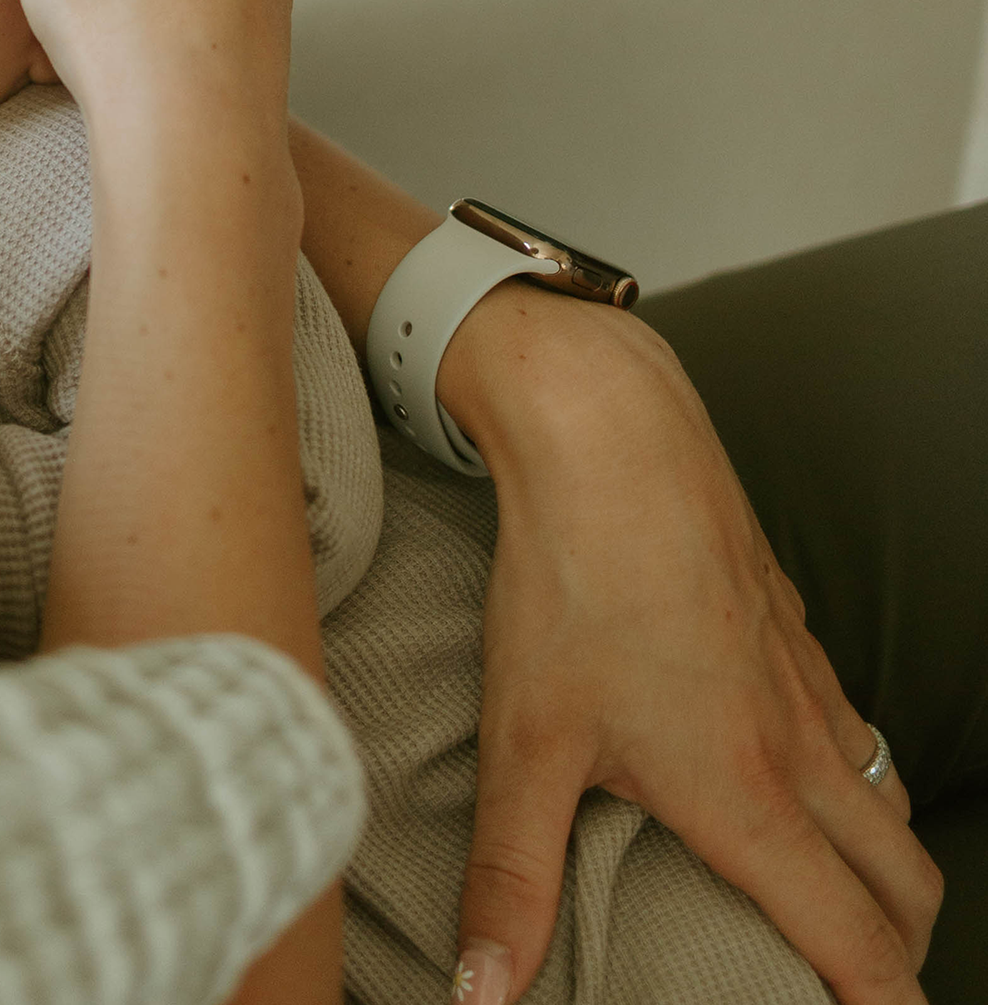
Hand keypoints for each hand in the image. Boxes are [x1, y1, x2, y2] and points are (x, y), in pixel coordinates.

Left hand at [439, 290, 941, 1004]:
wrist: (610, 438)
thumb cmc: (569, 581)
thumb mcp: (523, 740)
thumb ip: (510, 877)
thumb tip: (482, 995)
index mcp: (749, 796)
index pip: (859, 943)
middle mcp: (800, 746)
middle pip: (905, 882)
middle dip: (899, 949)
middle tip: (857, 982)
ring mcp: (804, 678)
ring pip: (887, 797)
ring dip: (881, 862)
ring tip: (834, 895)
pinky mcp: (788, 623)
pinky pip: (851, 719)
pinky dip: (850, 772)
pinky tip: (787, 761)